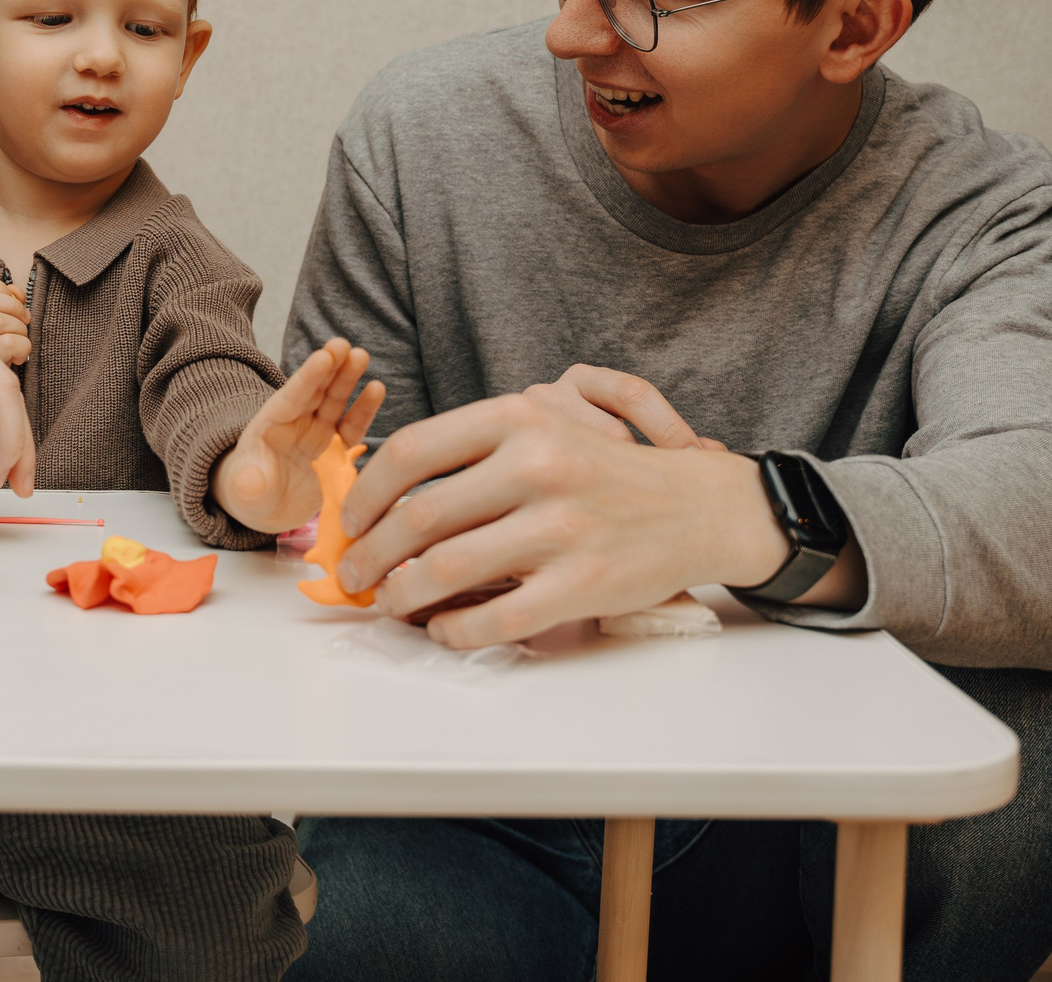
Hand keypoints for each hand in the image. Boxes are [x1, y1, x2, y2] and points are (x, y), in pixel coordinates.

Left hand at [209, 338, 386, 533]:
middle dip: (330, 366)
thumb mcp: (244, 490)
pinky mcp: (337, 450)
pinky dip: (365, 409)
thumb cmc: (250, 494)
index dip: (308, 377)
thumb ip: (248, 484)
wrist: (268, 509)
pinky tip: (376, 388)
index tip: (323, 355)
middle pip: (315, 390)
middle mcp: (297, 422)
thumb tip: (249, 483)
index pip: (292, 397)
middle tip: (344, 344)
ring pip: (336, 401)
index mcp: (271, 424)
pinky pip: (353, 426)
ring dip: (348, 378)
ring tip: (361, 355)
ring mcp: (319, 433)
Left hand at [331, 369, 775, 648]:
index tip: (350, 520)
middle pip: (418, 517)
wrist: (701, 506)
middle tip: (354, 574)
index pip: (411, 453)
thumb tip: (389, 491)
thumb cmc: (608, 470)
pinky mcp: (583, 584)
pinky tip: (443, 630)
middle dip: (370, 554)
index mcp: (520, 420)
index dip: (364, 494)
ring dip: (401, 595)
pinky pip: (496, 619)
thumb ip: (476, 450)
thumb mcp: (546, 427)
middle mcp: (538, 467)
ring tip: (391, 602)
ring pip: (446, 571)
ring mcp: (562, 528)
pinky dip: (455, 631)